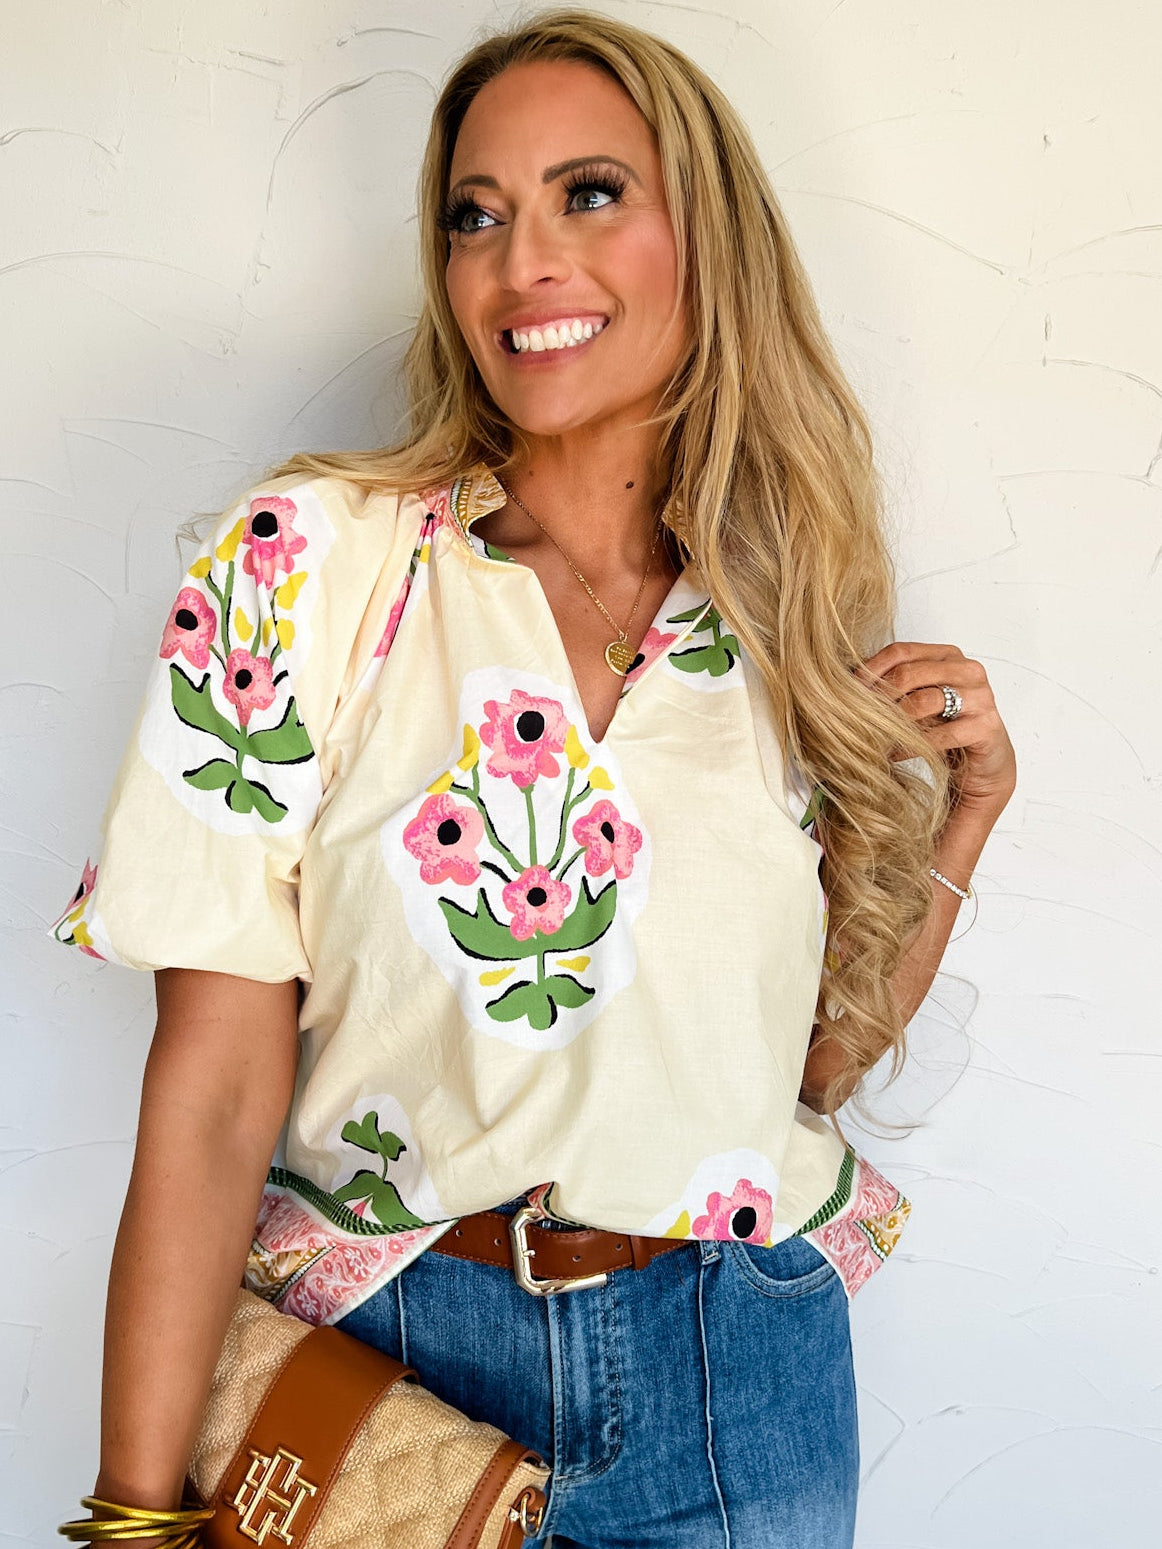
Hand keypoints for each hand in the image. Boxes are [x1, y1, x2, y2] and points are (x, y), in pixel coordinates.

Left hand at [855, 641, 1015, 816]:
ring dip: (892, 722)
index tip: (847, 689)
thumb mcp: (918, 701)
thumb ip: (894, 686)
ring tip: (873, 736)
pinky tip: (893, 754)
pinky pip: (938, 735)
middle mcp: (967, 670)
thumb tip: (844, 681)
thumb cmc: (945, 728)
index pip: (901, 651)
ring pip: (923, 701)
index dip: (870, 669)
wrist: (982, 765)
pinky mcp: (985, 727)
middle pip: (909, 673)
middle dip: (878, 696)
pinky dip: (909, 746)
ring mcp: (980, 697)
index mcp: (948, 656)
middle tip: (856, 715)